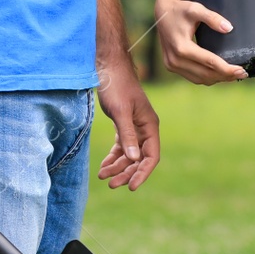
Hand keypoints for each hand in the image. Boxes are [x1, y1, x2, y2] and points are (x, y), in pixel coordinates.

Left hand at [94, 59, 159, 190]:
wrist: (107, 66)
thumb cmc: (116, 86)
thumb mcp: (120, 112)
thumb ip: (127, 136)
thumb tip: (134, 159)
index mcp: (150, 125)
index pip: (151, 156)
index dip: (142, 173)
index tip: (130, 187)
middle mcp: (145, 128)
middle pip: (139, 158)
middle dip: (126, 172)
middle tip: (111, 184)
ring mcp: (134, 126)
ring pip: (129, 154)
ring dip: (118, 166)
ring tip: (103, 176)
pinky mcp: (123, 124)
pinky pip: (121, 146)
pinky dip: (113, 157)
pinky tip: (104, 166)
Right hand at [155, 0, 246, 84]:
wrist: (162, 11)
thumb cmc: (181, 9)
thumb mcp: (196, 9)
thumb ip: (212, 17)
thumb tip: (229, 28)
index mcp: (181, 47)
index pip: (209, 62)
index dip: (227, 68)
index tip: (243, 69)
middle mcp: (175, 60)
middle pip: (206, 74)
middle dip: (226, 76)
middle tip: (243, 73)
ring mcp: (171, 65)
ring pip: (199, 79)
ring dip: (217, 79)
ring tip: (234, 75)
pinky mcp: (171, 66)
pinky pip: (193, 77)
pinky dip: (207, 77)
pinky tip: (219, 74)